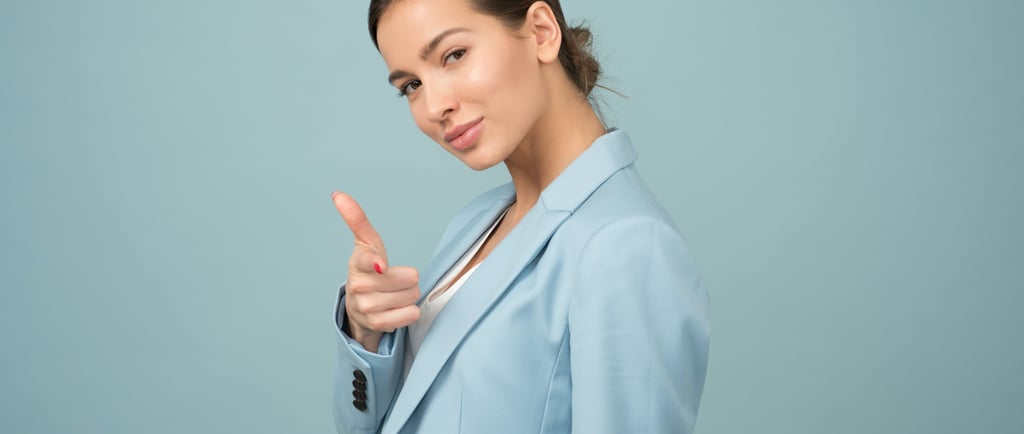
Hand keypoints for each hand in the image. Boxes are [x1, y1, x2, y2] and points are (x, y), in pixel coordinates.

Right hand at [332, 192, 420, 351]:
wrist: (358, 307)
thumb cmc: (368, 270)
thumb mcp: (366, 243)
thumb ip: (357, 219)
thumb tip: (338, 194)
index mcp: (357, 263)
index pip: (366, 260)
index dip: (376, 262)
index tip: (381, 265)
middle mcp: (358, 286)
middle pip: (408, 279)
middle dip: (408, 279)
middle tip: (396, 280)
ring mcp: (366, 307)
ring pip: (411, 296)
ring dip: (410, 295)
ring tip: (395, 294)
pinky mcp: (377, 325)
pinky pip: (410, 314)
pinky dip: (410, 311)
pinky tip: (397, 308)